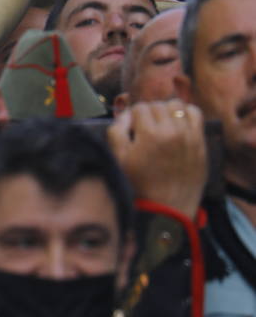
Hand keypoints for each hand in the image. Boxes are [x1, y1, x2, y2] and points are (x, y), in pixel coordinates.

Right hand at [108, 100, 206, 219]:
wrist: (168, 211)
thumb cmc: (140, 186)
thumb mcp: (119, 159)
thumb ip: (117, 131)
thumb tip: (126, 115)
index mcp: (150, 134)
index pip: (140, 108)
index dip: (133, 117)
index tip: (133, 129)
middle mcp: (172, 132)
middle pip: (158, 105)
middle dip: (149, 113)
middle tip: (146, 129)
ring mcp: (189, 137)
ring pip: (177, 106)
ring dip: (168, 111)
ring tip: (163, 125)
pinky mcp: (201, 144)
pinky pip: (196, 115)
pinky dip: (186, 114)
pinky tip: (179, 126)